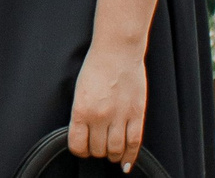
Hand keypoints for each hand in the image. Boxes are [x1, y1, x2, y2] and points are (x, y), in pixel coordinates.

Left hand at [68, 43, 147, 169]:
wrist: (117, 51)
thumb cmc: (96, 67)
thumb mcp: (79, 91)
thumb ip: (82, 114)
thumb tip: (84, 134)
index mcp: (81, 110)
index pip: (77, 145)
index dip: (80, 150)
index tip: (82, 148)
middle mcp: (100, 116)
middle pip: (97, 149)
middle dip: (96, 151)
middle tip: (98, 147)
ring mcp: (119, 117)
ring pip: (115, 150)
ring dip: (112, 156)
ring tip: (111, 153)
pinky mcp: (136, 115)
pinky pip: (134, 143)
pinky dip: (130, 156)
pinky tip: (126, 162)